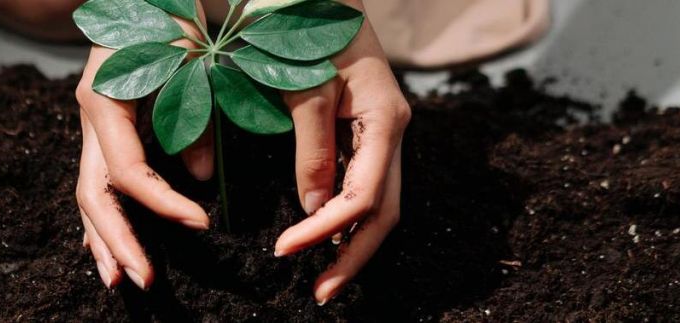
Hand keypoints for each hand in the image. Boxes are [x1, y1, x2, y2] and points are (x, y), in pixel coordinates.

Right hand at [74, 13, 212, 289]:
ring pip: (88, 194)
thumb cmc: (167, 17)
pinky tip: (106, 248)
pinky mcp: (102, 131)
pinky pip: (97, 182)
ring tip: (119, 281)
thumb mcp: (188, 61)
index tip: (202, 224)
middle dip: (119, 241)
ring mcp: (91, 126)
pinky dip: (104, 217)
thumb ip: (195, 116)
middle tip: (144, 279)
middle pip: (94, 194)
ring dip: (104, 240)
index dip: (163, 204)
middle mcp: (89, 117)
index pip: (128, 171)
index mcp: (103, 100)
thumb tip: (202, 177)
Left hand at [272, 0, 410, 304]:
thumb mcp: (307, 88)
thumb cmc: (312, 31)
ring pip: (380, 202)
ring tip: (324, 276)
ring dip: (352, 241)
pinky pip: (366, 184)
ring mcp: (385, 134)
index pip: (364, 196)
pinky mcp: (369, 132)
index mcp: (386, 121)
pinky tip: (327, 234)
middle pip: (385, 212)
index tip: (285, 250)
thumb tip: (313, 209)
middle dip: (353, 255)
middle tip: (321, 293)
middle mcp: (394, 133)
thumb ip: (312, 148)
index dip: (326, 230)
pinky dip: (347, 216)